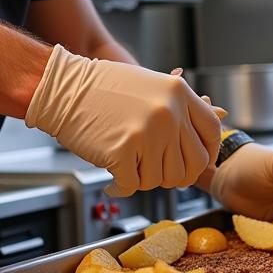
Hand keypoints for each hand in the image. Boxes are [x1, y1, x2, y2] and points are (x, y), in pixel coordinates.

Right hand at [25, 44, 220, 194]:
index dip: (207, 153)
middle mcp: (169, 113)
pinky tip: (112, 179)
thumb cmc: (100, 88)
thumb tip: (208, 131)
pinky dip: (120, 187)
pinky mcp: (123, 152)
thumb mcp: (150, 84)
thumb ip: (178, 107)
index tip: (196, 162)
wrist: (61, 88)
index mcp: (178, 93)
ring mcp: (147, 134)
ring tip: (126, 164)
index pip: (211, 131)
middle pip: (191, 165)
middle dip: (172, 174)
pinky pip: (132, 186)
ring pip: (161, 179)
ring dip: (143, 178)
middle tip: (152, 171)